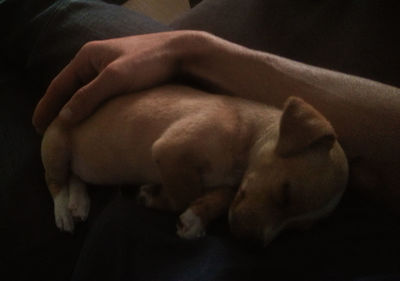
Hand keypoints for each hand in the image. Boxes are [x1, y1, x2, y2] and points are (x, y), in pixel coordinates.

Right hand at [32, 30, 212, 132]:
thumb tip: (64, 118)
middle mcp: (96, 61)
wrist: (181, 54)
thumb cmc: (148, 62)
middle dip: (59, 109)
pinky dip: (93, 108)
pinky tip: (94, 121)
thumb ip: (89, 96)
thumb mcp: (115, 78)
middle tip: (50, 133)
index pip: (59, 84)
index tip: (37, 127)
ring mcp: (111, 69)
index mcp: (88, 56)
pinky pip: (101, 95)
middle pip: (70, 89)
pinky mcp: (125, 77)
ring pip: (86, 93)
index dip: (47, 106)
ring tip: (68, 130)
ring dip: (76, 110)